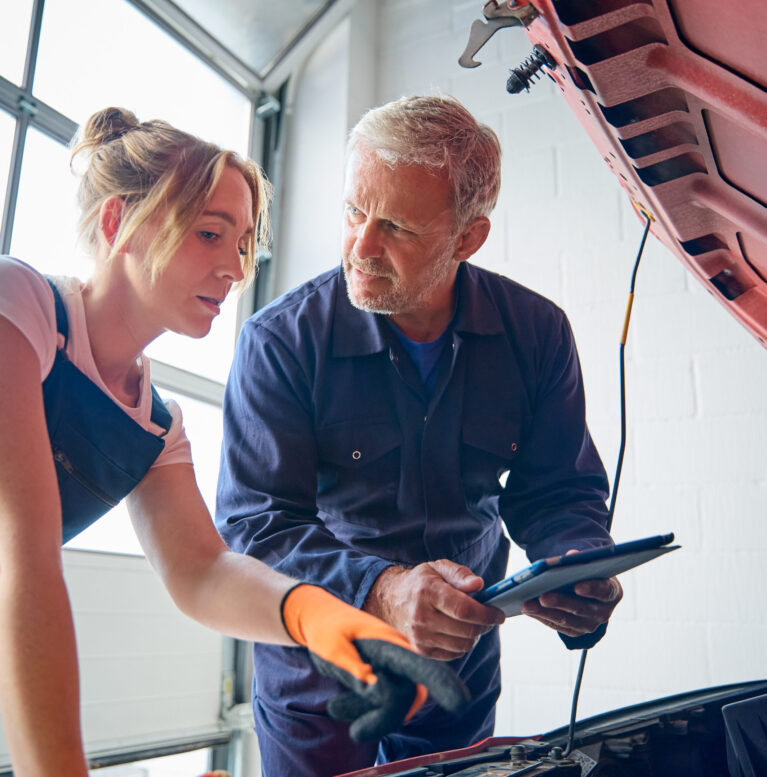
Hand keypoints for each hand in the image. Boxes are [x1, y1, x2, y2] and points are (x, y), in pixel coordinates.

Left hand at [280, 584, 469, 741]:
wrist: (319, 619)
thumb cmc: (326, 627)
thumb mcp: (331, 646)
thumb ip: (353, 667)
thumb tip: (375, 688)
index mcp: (390, 644)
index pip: (422, 665)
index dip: (442, 683)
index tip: (460, 703)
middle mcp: (397, 657)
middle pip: (407, 697)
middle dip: (384, 717)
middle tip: (353, 728)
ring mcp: (392, 669)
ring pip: (393, 705)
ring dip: (368, 715)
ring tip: (337, 708)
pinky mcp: (383, 679)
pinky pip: (381, 705)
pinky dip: (362, 712)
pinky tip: (339, 706)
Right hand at [363, 560, 505, 660]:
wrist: (391, 600)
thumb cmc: (420, 582)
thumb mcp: (438, 568)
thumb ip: (460, 574)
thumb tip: (479, 585)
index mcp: (427, 592)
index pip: (463, 609)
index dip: (486, 613)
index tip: (498, 613)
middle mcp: (421, 616)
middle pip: (466, 630)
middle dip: (484, 625)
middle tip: (488, 617)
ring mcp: (420, 637)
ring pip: (462, 645)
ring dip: (474, 635)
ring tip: (471, 623)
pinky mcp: (421, 650)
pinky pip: (453, 654)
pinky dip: (461, 644)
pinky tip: (457, 631)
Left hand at [521, 550, 622, 637]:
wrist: (590, 589)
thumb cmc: (588, 572)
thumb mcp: (588, 564)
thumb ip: (581, 560)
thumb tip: (569, 556)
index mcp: (612, 591)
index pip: (604, 591)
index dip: (592, 589)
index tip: (577, 586)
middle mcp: (604, 612)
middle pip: (581, 609)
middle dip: (561, 602)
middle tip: (543, 596)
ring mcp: (589, 624)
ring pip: (566, 620)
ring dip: (545, 612)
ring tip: (527, 605)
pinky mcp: (575, 631)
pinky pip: (557, 626)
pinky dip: (542, 617)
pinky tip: (528, 609)